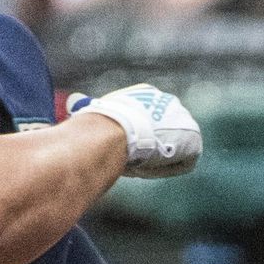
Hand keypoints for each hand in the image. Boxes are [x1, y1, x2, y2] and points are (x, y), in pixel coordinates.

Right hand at [69, 85, 201, 178]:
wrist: (117, 129)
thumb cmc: (96, 126)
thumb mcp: (91, 116)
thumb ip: (92, 117)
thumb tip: (71, 110)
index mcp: (145, 94)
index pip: (145, 120)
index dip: (135, 137)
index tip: (124, 149)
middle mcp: (168, 102)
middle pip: (162, 134)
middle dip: (150, 149)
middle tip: (133, 161)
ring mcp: (183, 120)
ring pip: (171, 150)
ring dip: (156, 160)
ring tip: (138, 165)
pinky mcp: (193, 140)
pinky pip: (182, 163)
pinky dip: (165, 170)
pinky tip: (149, 167)